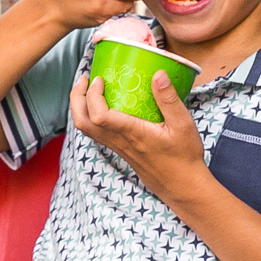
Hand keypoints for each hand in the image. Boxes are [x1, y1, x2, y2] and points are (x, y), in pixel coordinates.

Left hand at [69, 70, 207, 196]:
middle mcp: (120, 142)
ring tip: (89, 90)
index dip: (92, 95)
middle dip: (77, 99)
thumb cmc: (184, 157)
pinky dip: (91, 118)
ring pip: (87, 130)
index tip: (99, 80)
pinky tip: (105, 107)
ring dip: (81, 108)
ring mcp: (118, 148)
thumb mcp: (183, 125)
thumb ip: (169, 99)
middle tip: (84, 80)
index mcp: (132, 133)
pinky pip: (96, 134)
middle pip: (83, 123)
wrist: (183, 186)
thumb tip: (158, 74)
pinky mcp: (121, 151)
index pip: (99, 116)